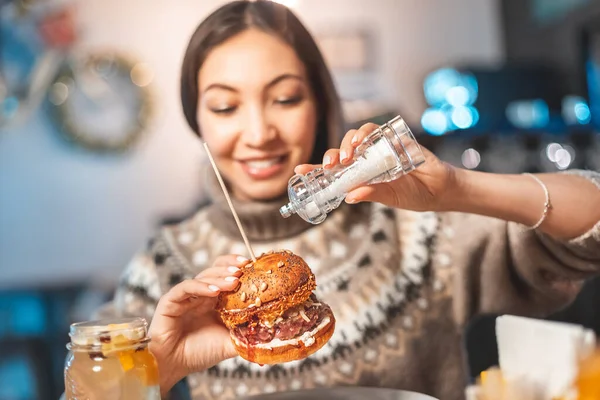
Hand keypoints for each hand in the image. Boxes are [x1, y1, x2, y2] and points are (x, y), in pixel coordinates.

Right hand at [148, 255, 245, 394]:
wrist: (172, 366)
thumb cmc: (198, 353)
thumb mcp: (228, 343)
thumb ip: (245, 336)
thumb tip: (271, 334)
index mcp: (214, 301)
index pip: (227, 275)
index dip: (238, 268)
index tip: (254, 265)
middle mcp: (200, 295)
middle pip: (216, 270)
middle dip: (230, 267)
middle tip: (244, 268)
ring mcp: (185, 296)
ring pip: (203, 277)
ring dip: (219, 277)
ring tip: (234, 281)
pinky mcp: (170, 301)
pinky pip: (186, 288)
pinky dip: (200, 287)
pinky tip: (214, 292)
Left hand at [295, 123, 456, 211]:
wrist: (440, 189)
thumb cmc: (413, 195)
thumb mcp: (390, 198)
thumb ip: (371, 194)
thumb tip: (349, 197)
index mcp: (360, 177)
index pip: (333, 172)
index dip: (316, 169)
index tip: (299, 170)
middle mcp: (366, 161)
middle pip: (341, 152)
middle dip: (331, 156)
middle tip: (331, 164)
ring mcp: (378, 148)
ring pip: (354, 138)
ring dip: (347, 144)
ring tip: (348, 156)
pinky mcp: (392, 138)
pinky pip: (374, 130)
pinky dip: (365, 133)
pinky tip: (362, 141)